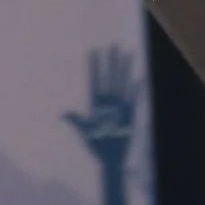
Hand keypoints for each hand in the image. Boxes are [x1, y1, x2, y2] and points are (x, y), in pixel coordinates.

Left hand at [63, 45, 139, 167]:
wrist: (110, 158)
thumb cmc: (96, 145)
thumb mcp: (85, 131)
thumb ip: (76, 120)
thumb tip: (63, 113)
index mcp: (95, 103)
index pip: (95, 79)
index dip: (95, 66)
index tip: (94, 51)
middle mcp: (108, 101)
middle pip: (110, 76)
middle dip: (111, 62)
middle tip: (113, 46)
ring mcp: (119, 105)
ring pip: (122, 82)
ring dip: (124, 69)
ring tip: (128, 54)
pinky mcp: (129, 112)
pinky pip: (133, 97)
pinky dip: (137, 87)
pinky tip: (140, 76)